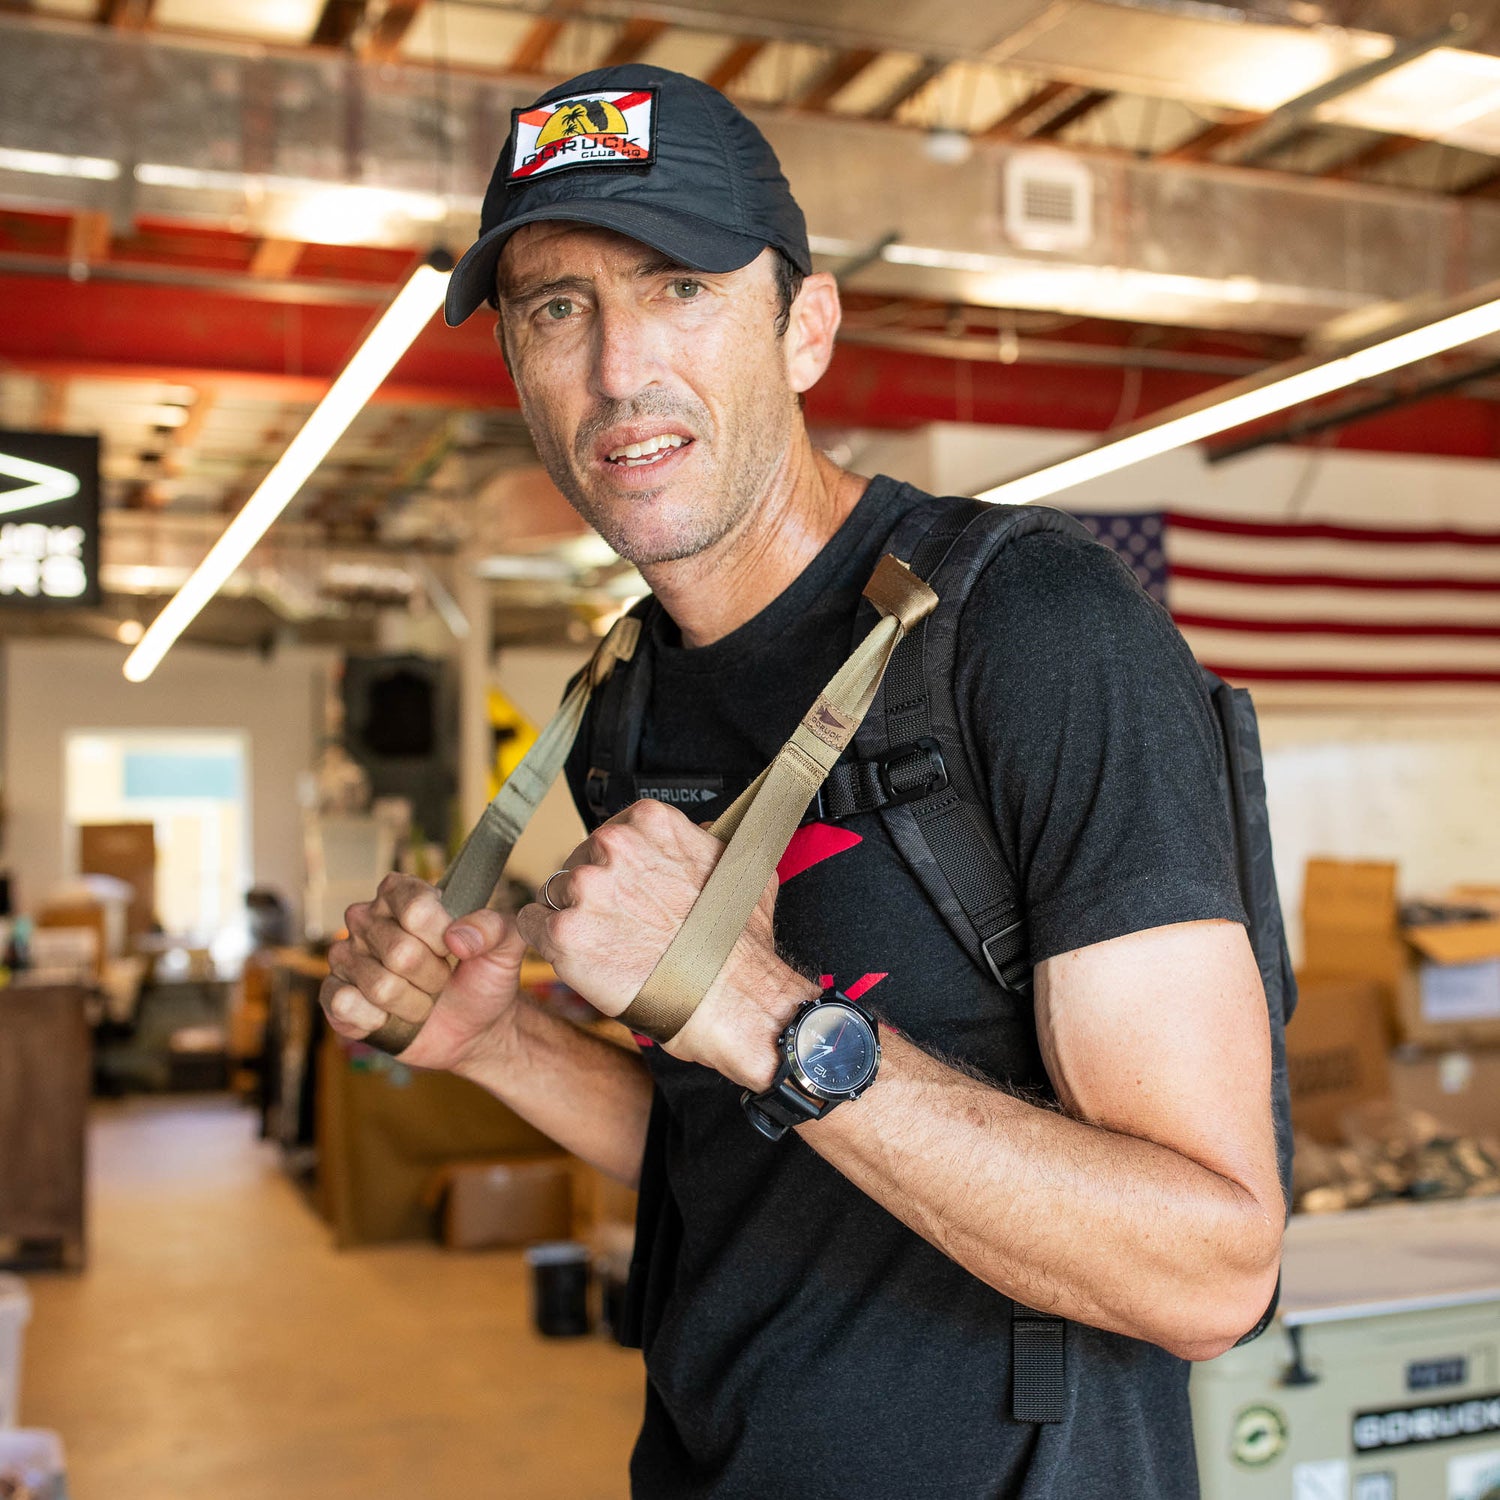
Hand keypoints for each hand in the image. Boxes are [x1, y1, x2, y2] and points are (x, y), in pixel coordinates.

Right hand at [321, 872, 527, 1071]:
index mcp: (402, 893)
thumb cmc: (484, 976)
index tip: (456, 947)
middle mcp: (367, 918)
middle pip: (400, 952)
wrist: (474, 1026)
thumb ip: (496, 928)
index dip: (442, 936)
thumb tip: (457, 936)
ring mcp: (346, 957)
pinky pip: (344, 1005)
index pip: (416, 909)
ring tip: (422, 997)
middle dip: (433, 975)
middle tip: (442, 977)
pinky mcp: (335, 996)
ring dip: (414, 1003)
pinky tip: (389, 1017)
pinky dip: (378, 1020)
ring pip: (381, 986)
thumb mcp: (507, 946)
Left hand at [514, 799, 814, 1089]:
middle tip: (619, 925)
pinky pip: (529, 925)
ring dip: (570, 918)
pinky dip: (546, 942)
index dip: (615, 868)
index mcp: (649, 822)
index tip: (626, 889)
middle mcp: (613, 846)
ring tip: (604, 946)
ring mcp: (586, 888)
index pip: (608, 834)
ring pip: (551, 894)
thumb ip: (700, 840)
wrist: (731, 997)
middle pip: (577, 862)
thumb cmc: (737, 942)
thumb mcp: (733, 865)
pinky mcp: (564, 933)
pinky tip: (576, 957)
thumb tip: (699, 831)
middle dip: (592, 893)